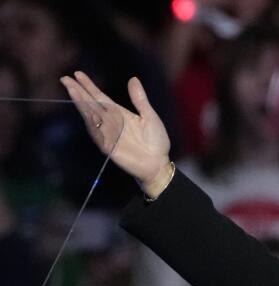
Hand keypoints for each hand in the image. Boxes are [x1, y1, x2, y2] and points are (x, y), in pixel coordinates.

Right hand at [59, 72, 172, 193]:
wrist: (158, 164)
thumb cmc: (156, 141)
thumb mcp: (150, 116)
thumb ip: (139, 99)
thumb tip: (133, 79)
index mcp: (119, 113)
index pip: (100, 97)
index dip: (89, 86)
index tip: (78, 74)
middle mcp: (110, 121)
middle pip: (91, 104)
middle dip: (78, 91)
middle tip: (65, 78)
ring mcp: (107, 133)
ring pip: (90, 115)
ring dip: (81, 103)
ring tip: (72, 89)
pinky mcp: (107, 145)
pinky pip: (97, 131)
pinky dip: (90, 121)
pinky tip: (85, 110)